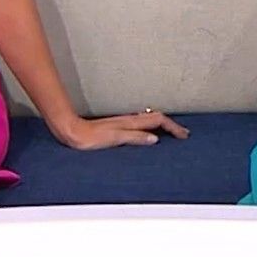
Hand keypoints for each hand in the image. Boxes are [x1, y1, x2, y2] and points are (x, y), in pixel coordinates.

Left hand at [52, 109, 189, 149]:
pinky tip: (150, 134)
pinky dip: (152, 128)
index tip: (183, 136)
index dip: (173, 128)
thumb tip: (155, 138)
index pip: (159, 121)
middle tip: (183, 134)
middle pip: (157, 118)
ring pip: (150, 120)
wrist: (73, 133)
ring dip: (163, 126)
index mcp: (131, 122)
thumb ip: (135, 137)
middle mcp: (130, 120)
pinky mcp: (119, 127)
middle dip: (172, 125)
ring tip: (172, 133)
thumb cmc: (90, 137)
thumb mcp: (115, 138)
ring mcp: (125, 123)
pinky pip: (142, 125)